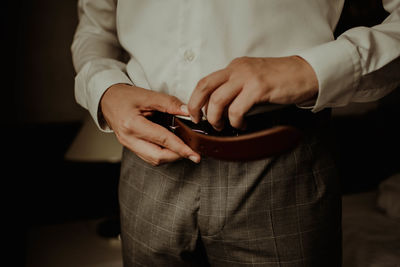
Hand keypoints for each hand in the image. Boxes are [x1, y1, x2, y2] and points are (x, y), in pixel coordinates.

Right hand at [100, 84, 200, 165]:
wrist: (107, 100)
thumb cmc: (125, 96)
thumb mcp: (148, 95)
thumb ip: (169, 104)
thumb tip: (188, 112)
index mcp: (132, 124)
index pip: (162, 139)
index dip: (180, 147)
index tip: (194, 154)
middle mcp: (129, 138)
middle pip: (157, 156)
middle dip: (177, 156)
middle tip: (192, 153)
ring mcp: (128, 145)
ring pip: (153, 159)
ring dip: (170, 157)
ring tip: (184, 150)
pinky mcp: (131, 147)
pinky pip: (149, 156)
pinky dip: (162, 154)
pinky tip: (171, 148)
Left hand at [188, 56, 317, 129]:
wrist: (306, 73)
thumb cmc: (281, 80)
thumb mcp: (252, 79)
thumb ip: (235, 89)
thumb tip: (218, 110)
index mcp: (234, 67)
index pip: (205, 81)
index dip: (194, 99)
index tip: (194, 114)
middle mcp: (237, 69)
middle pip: (204, 87)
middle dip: (195, 107)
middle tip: (199, 121)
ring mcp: (248, 77)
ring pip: (217, 100)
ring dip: (215, 118)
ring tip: (222, 126)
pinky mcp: (259, 88)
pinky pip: (236, 109)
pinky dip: (235, 121)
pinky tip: (242, 124)